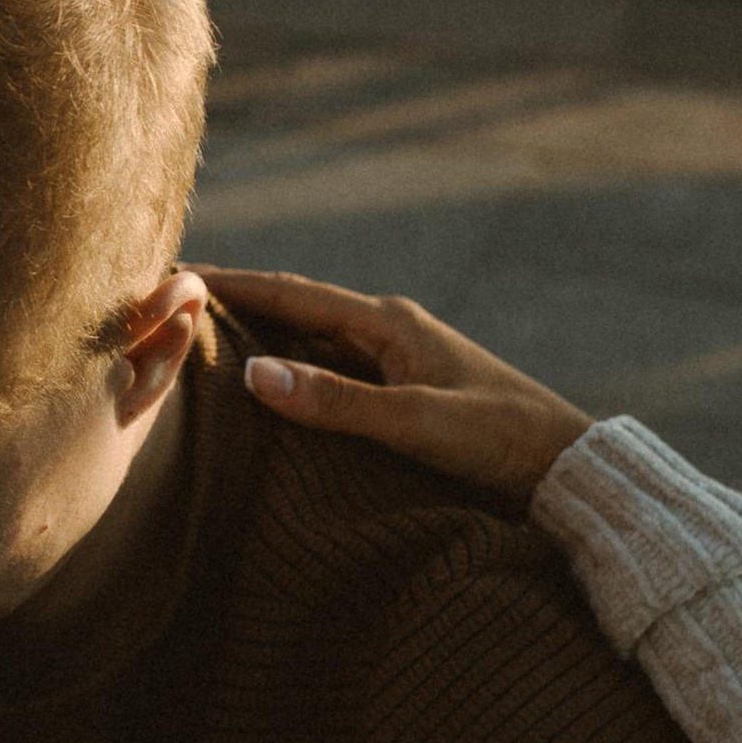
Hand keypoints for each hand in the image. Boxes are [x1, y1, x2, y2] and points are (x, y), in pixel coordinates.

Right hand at [202, 267, 591, 502]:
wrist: (567, 468)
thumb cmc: (500, 440)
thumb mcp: (416, 423)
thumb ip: (336, 403)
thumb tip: (253, 376)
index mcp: (390, 322)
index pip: (291, 294)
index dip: (231, 283)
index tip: (175, 274)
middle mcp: (390, 331)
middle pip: (296, 310)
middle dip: (236, 302)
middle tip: (174, 301)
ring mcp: (399, 359)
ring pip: (313, 340)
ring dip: (262, 336)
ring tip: (204, 339)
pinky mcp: (407, 390)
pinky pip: (333, 369)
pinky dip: (292, 369)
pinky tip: (270, 387)